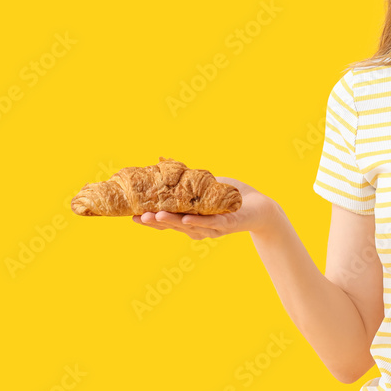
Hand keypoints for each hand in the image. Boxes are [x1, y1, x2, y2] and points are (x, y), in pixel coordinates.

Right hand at [131, 176, 279, 239]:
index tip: (132, 216)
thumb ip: (184, 180)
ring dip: (172, 222)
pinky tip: (187, 219)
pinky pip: (212, 223)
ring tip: (155, 216)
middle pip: (174, 226)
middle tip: (138, 217)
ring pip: (189, 226)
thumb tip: (162, 162)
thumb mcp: (203, 185)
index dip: (150, 221)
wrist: (259, 205)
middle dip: (155, 222)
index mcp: (191, 221)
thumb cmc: (229, 197)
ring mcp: (213, 228)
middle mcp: (199, 228)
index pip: (167, 222)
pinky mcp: (228, 224)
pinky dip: (198, 222)